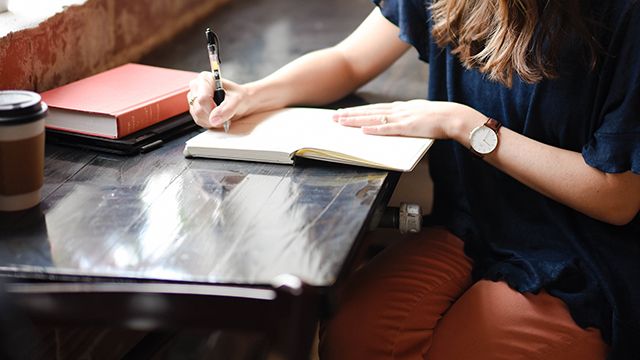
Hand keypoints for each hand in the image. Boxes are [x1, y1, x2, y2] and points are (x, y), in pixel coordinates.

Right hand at [187, 72, 249, 128]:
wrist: (241, 101)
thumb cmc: (238, 96)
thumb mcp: (238, 100)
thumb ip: (227, 109)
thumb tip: (214, 119)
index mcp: (205, 79)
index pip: (202, 98)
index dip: (212, 109)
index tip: (222, 111)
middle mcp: (196, 87)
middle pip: (198, 109)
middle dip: (213, 116)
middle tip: (225, 113)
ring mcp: (193, 99)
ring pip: (198, 117)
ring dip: (212, 120)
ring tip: (222, 114)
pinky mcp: (194, 109)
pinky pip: (199, 121)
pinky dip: (210, 122)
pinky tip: (217, 117)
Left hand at [333, 100, 481, 140]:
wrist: (454, 117)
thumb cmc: (440, 118)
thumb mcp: (420, 115)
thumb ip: (407, 118)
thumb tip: (397, 123)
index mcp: (402, 107)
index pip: (375, 108)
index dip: (359, 111)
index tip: (345, 112)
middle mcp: (399, 110)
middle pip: (369, 111)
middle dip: (350, 114)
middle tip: (334, 117)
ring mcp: (402, 118)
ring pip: (374, 118)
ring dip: (356, 120)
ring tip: (341, 122)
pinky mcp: (408, 127)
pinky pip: (388, 129)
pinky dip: (374, 129)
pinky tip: (362, 130)